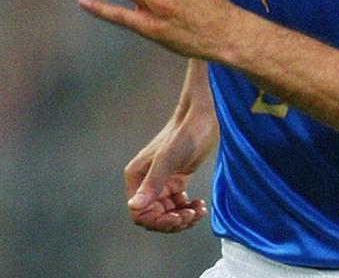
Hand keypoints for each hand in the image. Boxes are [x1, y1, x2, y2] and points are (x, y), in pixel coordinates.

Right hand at [123, 109, 217, 232]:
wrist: (203, 118)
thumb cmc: (185, 134)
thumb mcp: (168, 159)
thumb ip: (152, 184)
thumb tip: (134, 205)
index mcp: (136, 177)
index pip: (139, 213)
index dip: (157, 221)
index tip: (178, 217)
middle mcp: (145, 181)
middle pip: (154, 216)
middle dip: (173, 220)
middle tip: (191, 215)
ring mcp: (162, 182)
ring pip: (167, 213)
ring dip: (183, 217)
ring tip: (198, 211)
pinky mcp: (176, 181)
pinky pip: (178, 205)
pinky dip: (189, 209)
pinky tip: (200, 205)